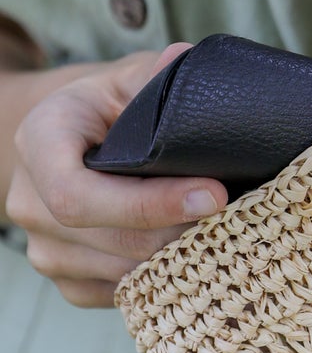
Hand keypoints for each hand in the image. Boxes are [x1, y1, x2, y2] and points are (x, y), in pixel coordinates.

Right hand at [7, 47, 228, 309]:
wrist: (71, 141)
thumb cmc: (107, 105)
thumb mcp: (127, 78)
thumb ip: (156, 73)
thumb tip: (184, 59)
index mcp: (39, 142)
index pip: (78, 194)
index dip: (148, 203)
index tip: (213, 196)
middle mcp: (28, 202)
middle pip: (108, 241)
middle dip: (180, 234)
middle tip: (242, 218)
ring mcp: (44, 248)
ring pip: (120, 274)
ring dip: (179, 259)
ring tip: (232, 234)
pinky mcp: (69, 281)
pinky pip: (121, 294)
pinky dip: (165, 279)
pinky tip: (201, 252)